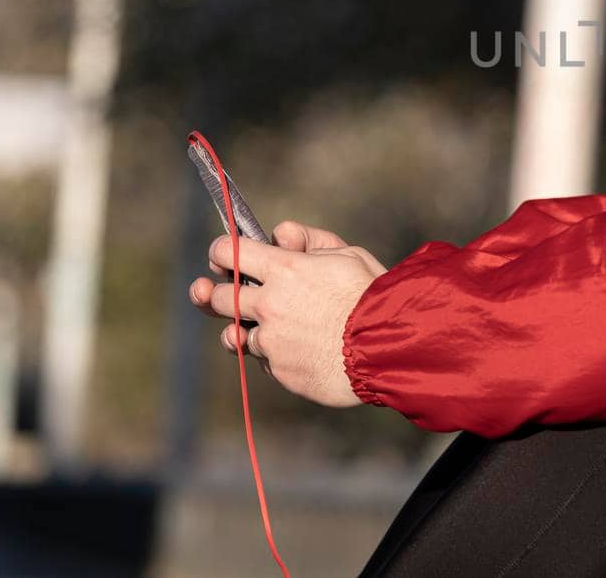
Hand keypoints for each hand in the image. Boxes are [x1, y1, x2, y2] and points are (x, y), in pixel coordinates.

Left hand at [188, 221, 387, 406]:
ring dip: (247, 329)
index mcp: (285, 269)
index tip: (222, 256)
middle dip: (215, 293)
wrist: (390, 346)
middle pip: (216, 297)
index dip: (220, 251)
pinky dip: (277, 354)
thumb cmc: (373, 295)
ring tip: (273, 328)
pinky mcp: (280, 371)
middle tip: (228, 293)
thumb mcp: (348, 254)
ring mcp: (271, 341)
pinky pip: (266, 360)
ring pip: (238, 335)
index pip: (227, 252)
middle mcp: (269, 304)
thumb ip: (310, 240)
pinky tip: (303, 349)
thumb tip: (279, 234)